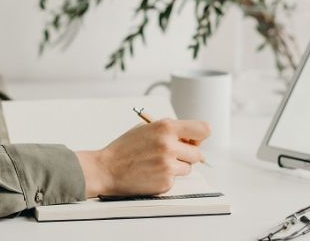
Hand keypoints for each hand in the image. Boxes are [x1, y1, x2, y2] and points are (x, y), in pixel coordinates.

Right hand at [76, 119, 210, 197]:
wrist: (106, 169)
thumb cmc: (125, 148)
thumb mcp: (146, 128)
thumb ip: (170, 130)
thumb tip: (193, 139)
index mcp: (166, 127)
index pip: (203, 129)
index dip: (199, 136)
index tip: (193, 140)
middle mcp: (169, 145)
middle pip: (198, 153)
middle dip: (187, 155)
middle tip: (171, 154)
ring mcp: (168, 166)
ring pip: (188, 168)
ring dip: (177, 167)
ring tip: (157, 164)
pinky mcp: (165, 182)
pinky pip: (176, 179)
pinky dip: (166, 177)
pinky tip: (151, 173)